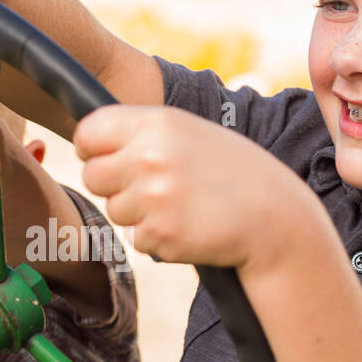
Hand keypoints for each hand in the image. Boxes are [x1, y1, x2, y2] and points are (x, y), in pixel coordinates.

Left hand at [74, 105, 307, 270]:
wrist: (273, 216)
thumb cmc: (229, 171)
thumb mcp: (189, 132)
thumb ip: (142, 132)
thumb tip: (88, 139)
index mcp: (157, 124)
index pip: (89, 132)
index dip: (92, 149)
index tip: (105, 158)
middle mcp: (150, 157)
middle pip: (92, 176)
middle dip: (112, 185)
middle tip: (148, 188)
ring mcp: (154, 198)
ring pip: (113, 210)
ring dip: (137, 214)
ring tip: (177, 205)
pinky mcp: (160, 234)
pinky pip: (135, 238)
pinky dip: (156, 237)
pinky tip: (187, 225)